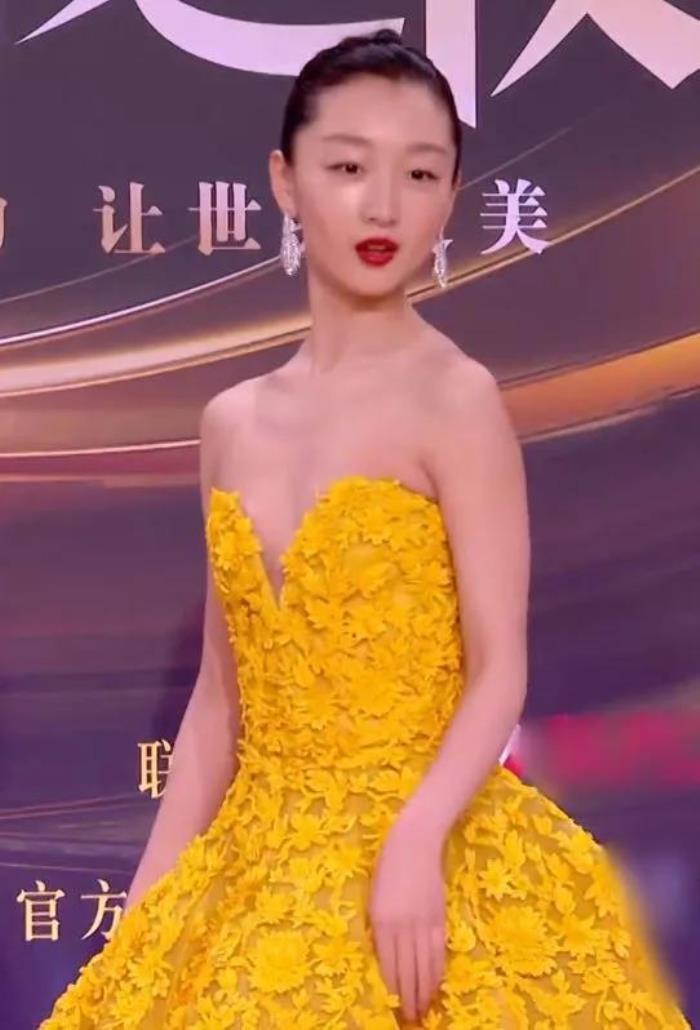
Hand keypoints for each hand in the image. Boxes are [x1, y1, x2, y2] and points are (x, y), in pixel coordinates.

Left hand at [368, 810, 446, 1021]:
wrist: (415, 842)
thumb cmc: (387, 866)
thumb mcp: (373, 897)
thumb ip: (378, 928)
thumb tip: (383, 959)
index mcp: (382, 921)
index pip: (388, 967)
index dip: (392, 993)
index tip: (393, 1011)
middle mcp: (404, 926)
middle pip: (408, 972)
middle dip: (409, 999)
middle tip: (409, 1020)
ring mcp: (424, 923)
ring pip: (425, 966)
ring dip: (424, 992)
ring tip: (422, 1011)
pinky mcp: (439, 917)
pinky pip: (438, 952)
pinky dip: (437, 972)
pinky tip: (435, 986)